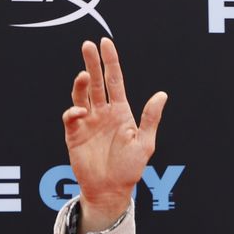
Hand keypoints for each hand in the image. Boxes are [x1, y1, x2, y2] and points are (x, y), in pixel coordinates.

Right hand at [62, 38, 166, 231]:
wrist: (111, 190)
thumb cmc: (129, 168)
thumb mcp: (145, 143)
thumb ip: (150, 118)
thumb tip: (162, 95)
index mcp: (121, 112)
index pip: (115, 81)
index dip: (111, 62)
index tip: (105, 43)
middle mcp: (103, 113)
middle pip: (96, 82)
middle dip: (92, 63)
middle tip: (87, 45)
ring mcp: (87, 122)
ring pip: (81, 95)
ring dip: (81, 83)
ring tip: (84, 74)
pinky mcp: (74, 134)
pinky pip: (71, 116)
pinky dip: (74, 110)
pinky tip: (81, 111)